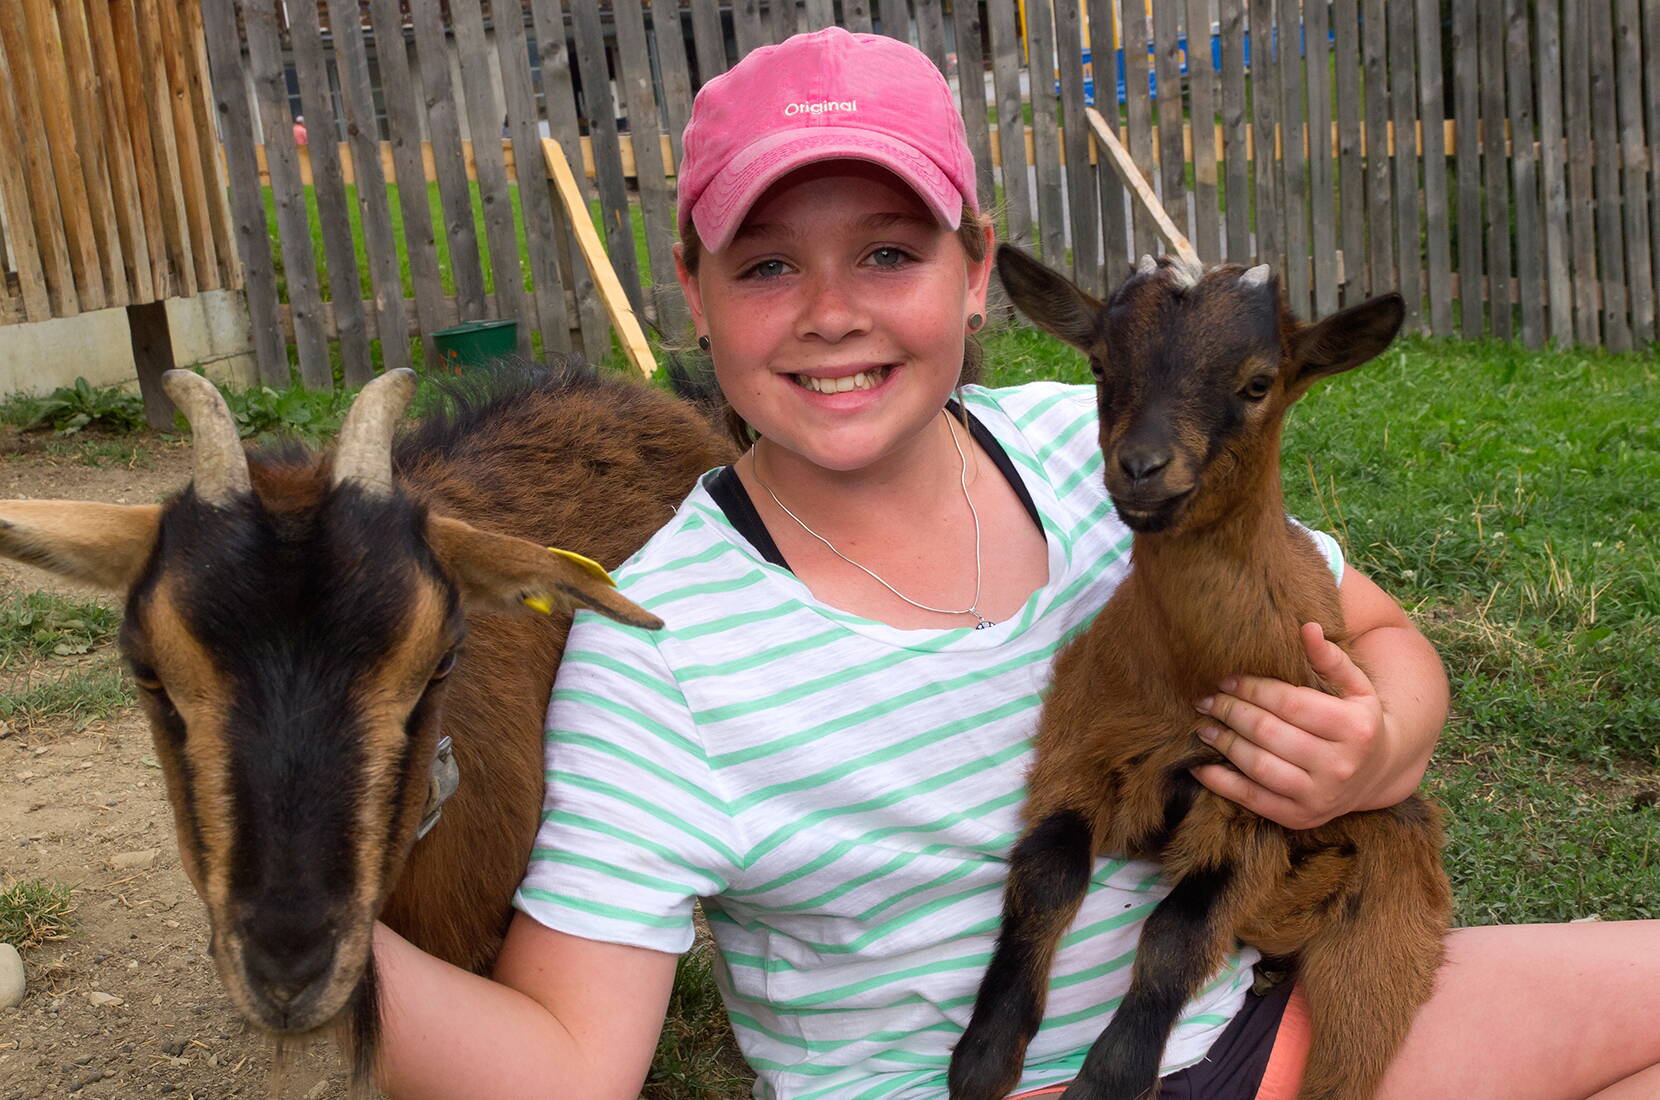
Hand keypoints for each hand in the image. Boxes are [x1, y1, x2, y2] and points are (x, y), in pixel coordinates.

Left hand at [1189, 622, 1390, 829]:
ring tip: (1203, 726)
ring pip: (1258, 766)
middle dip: (1231, 712)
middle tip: (1206, 699)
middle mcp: (1339, 766)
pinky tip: (1199, 766)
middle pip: (1269, 733)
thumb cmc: (1357, 721)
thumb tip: (1306, 628)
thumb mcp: (1356, 688)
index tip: (1226, 678)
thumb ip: (1331, 659)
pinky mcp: (1300, 818)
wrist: (1376, 775)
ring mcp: (1319, 796)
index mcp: (1355, 728)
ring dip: (1223, 743)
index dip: (1253, 689)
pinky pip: (1251, 800)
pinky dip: (1220, 783)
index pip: (1290, 703)